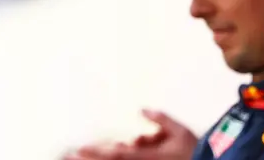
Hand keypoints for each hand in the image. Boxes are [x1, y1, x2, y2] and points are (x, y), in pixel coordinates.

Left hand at [61, 111, 199, 159]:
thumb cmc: (195, 153)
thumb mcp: (180, 132)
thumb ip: (160, 120)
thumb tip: (142, 109)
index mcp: (147, 158)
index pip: (116, 155)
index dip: (95, 153)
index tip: (77, 150)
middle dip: (90, 158)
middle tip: (68, 155)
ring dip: (101, 156)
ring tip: (79, 153)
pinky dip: (120, 152)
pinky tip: (127, 143)